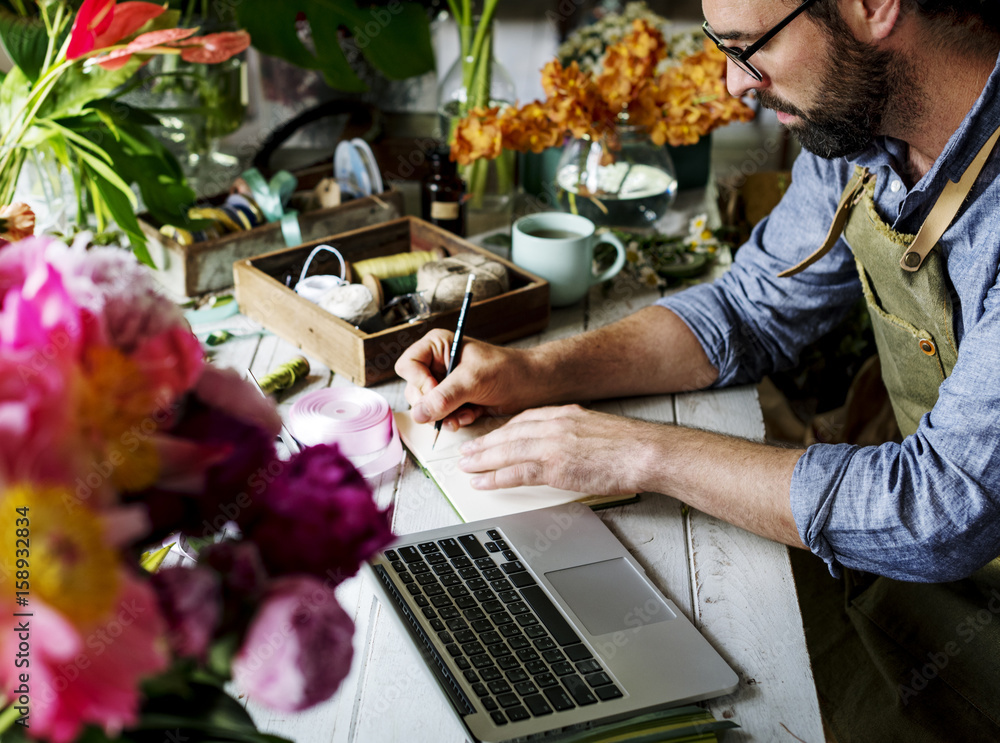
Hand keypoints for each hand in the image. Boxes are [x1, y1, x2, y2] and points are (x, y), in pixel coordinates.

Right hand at [394, 329, 529, 430]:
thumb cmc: (506, 371)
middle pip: (413, 390)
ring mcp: (444, 383)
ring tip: (464, 415)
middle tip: (449, 412)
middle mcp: (436, 363)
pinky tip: (471, 415)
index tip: (436, 393)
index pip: (408, 366)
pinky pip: (441, 416)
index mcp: (436, 346)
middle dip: (433, 405)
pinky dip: (455, 419)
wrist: (530, 385)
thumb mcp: (473, 380)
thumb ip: (444, 397)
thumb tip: (419, 414)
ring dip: (444, 416)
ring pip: (426, 407)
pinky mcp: (453, 400)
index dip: (418, 383)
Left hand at [456, 405, 659, 495]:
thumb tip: (566, 446)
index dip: (502, 430)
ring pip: (506, 451)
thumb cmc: (630, 445)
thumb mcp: (596, 428)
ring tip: (465, 468)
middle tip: (466, 452)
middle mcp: (554, 425)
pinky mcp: (556, 467)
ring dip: (482, 460)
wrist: (646, 451)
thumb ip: (575, 433)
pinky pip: (517, 473)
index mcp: (564, 413)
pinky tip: (482, 483)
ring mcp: (553, 445)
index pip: (523, 419)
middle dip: (485, 443)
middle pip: (509, 433)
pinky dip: (495, 478)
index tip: (489, 437)